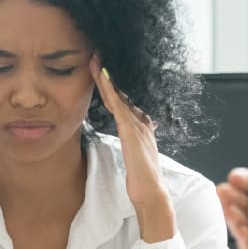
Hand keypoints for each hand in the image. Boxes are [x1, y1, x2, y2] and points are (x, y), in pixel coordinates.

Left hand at [91, 55, 173, 241]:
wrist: (152, 194)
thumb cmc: (142, 180)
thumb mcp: (136, 156)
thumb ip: (134, 143)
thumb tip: (131, 138)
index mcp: (141, 127)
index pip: (125, 101)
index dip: (114, 85)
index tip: (102, 69)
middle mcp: (141, 122)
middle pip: (122, 92)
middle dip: (110, 74)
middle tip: (98, 54)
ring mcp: (138, 125)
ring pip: (119, 95)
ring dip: (107, 76)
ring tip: (95, 58)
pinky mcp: (132, 131)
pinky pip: (118, 105)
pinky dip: (110, 90)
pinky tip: (101, 77)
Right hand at [217, 139, 247, 248]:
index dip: (245, 180)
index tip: (235, 176)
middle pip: (242, 200)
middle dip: (232, 195)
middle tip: (223, 191)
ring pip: (240, 221)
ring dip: (231, 214)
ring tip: (225, 206)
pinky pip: (247, 243)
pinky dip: (241, 235)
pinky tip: (238, 227)